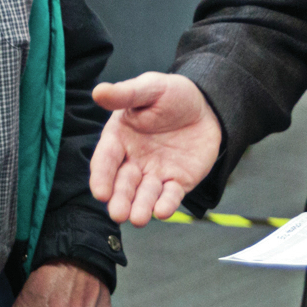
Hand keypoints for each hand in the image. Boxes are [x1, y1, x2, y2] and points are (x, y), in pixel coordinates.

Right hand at [89, 72, 222, 226]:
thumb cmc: (172, 94)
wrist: (207, 105)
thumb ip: (126, 94)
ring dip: (140, 208)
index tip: (100, 192)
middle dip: (120, 199)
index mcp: (119, 138)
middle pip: (123, 184)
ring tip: (138, 219)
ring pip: (145, 195)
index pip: (106, 161)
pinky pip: (171, 196)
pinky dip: (166, 205)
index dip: (102, 177)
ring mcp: (155, 173)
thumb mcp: (150, 88)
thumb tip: (98, 91)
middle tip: (118, 214)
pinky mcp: (177, 182)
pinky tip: (162, 211)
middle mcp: (134, 160)